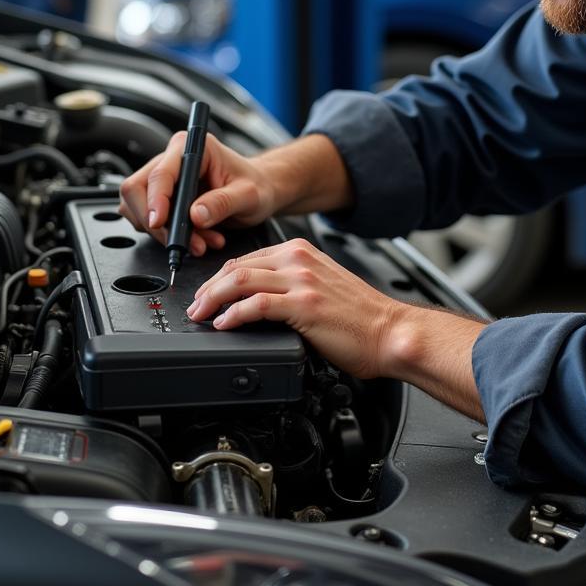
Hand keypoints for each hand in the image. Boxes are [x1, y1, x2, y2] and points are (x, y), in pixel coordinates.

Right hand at [119, 132, 278, 255]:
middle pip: (137, 190)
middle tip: (186, 242)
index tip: (159, 222)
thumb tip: (195, 215)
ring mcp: (165, 178)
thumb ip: (223, 203)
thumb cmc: (256, 186)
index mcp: (192, 147)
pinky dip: (169, 236)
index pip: (160, 173)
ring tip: (202, 240)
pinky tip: (198, 238)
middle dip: (158, 223)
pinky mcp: (163, 197)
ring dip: (166, 232)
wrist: (260, 192)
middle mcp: (173, 158)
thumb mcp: (248, 195)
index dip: (155, 199)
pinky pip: (150, 221)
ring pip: (140, 209)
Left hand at [187, 238, 407, 379]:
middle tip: (196, 307)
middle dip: (208, 288)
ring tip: (201, 315)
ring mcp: (301, 281)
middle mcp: (299, 260)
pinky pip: (256, 305)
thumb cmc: (360, 317)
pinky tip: (225, 325)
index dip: (220, 278)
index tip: (207, 294)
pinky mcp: (303, 305)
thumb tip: (257, 299)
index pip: (247, 259)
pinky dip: (234, 315)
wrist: (389, 332)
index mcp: (302, 252)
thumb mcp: (321, 286)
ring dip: (213, 299)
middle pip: (237, 267)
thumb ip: (292, 284)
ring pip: (240, 281)